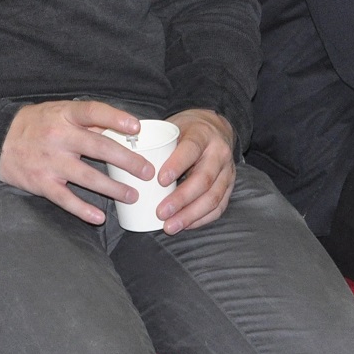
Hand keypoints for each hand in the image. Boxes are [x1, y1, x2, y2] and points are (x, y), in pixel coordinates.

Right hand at [0, 99, 149, 224]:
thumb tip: (120, 129)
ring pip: (87, 177)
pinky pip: (66, 199)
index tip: (137, 128)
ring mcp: (51, 162)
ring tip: (132, 195)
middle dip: (127, 160)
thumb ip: (87, 121)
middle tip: (147, 171)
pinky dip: (82, 210)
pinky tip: (98, 218)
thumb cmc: (35, 124)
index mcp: (65, 115)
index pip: (94, 112)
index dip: (116, 118)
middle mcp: (59, 137)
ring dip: (112, 188)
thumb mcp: (58, 112)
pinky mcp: (42, 183)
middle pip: (98, 147)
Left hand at [156, 109, 237, 233]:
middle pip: (204, 179)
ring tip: (170, 226)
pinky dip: (202, 219)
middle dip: (182, 199)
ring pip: (213, 197)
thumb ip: (156, 142)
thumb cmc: (187, 130)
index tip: (160, 180)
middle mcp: (219, 152)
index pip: (191, 149)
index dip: (177, 165)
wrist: (215, 128)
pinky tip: (186, 225)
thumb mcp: (173, 127)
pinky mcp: (229, 186)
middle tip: (160, 213)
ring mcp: (227, 171)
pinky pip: (219, 207)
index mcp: (203, 134)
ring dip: (191, 215)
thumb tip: (125, 158)